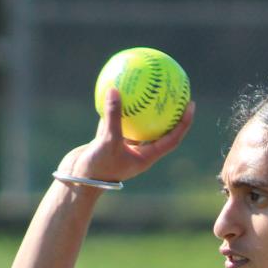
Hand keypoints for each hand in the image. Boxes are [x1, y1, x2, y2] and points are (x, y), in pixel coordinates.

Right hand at [56, 87, 195, 185]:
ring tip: (148, 87)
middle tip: (175, 92)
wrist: (76, 181)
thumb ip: (113, 116)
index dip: (183, 123)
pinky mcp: (108, 141)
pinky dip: (117, 108)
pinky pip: (117, 121)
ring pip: (137, 125)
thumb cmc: (97, 168)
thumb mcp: (107, 141)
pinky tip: (116, 89)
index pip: (172, 138)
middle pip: (159, 130)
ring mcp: (123, 146)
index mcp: (146, 157)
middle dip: (168, 113)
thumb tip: (115, 89)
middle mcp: (138, 152)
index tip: (190, 104)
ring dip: (143, 109)